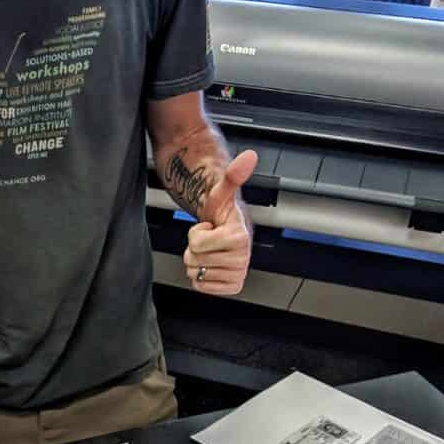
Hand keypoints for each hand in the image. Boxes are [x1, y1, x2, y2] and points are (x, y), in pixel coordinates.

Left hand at [183, 149, 257, 295]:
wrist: (223, 228)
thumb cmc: (221, 212)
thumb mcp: (221, 192)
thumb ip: (233, 175)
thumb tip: (249, 156)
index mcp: (240, 238)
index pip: (197, 243)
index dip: (196, 233)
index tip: (210, 226)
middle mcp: (243, 259)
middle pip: (194, 261)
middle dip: (195, 248)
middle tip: (209, 239)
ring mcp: (238, 274)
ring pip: (195, 274)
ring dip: (197, 261)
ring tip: (210, 250)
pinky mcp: (231, 286)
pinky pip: (200, 287)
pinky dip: (200, 277)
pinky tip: (211, 263)